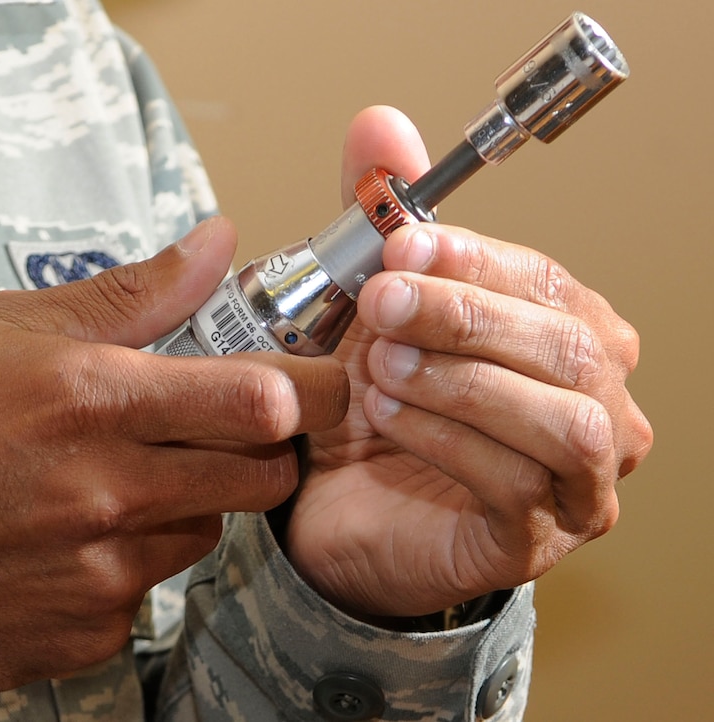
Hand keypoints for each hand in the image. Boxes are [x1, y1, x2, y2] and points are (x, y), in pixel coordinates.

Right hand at [0, 218, 349, 693]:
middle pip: (265, 477)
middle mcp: (109, 492)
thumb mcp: (0, 327)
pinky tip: (62, 540)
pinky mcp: (80, 633)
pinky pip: (145, 593)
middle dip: (264, 450)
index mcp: (94, 400)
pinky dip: (124, 563)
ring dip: (185, 506)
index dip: (309, 391)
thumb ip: (129, 293)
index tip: (311, 384)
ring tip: (109, 482)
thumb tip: (214, 244)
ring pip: (205, 535)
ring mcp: (98, 572)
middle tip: (219, 429)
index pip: (263, 401)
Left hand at [284, 106, 652, 618]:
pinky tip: (386, 418)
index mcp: (572, 338)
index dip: (476, 258)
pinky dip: (443, 441)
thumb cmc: (376, 404)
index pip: (547, 281)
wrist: (339, 508)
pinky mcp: (537, 540)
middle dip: (465, 315)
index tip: (402, 241)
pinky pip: (513, 485)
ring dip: (458, 382)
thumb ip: (381, 221)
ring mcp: (579, 483)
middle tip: (381, 304)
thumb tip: (379, 124)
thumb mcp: (373, 307)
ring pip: (558, 420)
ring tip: (379, 367)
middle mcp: (598, 408)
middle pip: (566, 347)